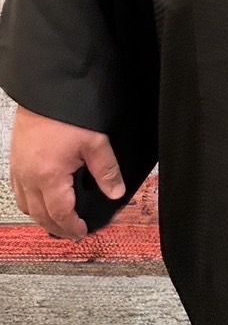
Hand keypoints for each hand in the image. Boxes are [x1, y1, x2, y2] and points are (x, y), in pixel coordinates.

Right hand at [9, 107, 124, 240]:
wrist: (45, 91)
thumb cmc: (67, 113)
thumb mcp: (96, 141)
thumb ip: (107, 170)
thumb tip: (115, 191)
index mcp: (49, 175)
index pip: (60, 213)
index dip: (72, 227)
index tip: (82, 232)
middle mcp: (29, 176)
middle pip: (41, 215)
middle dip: (57, 227)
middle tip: (72, 233)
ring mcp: (19, 169)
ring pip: (26, 205)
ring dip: (42, 217)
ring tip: (59, 221)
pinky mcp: (15, 160)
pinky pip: (19, 191)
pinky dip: (31, 202)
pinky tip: (42, 200)